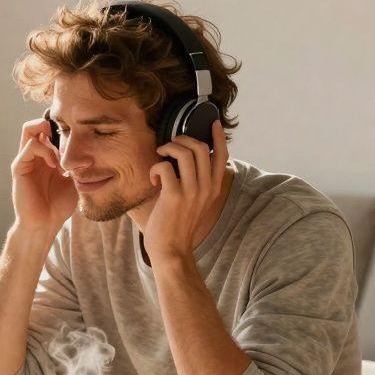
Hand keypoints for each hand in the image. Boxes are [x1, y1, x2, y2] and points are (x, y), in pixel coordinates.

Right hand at [9, 116, 76, 237]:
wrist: (45, 224)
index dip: (61, 126)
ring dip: (49, 137)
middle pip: (37, 123)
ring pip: (30, 129)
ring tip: (61, 156)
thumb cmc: (59, 205)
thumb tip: (92, 147)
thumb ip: (77, 162)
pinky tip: (55, 165)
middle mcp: (33, 154)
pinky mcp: (19, 167)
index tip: (78, 135)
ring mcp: (24, 160)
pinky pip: (30, 146)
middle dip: (53, 124)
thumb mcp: (74, 179)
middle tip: (68, 138)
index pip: (48, 128)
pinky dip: (45, 150)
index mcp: (45, 156)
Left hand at [143, 119, 228, 263]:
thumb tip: (184, 160)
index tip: (213, 123)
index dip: (218, 136)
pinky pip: (165, 166)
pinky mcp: (174, 196)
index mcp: (213, 189)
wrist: (171, 251)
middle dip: (182, 139)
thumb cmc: (177, 227)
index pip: (221, 155)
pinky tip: (153, 180)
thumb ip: (195, 183)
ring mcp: (192, 191)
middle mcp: (206, 188)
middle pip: (200, 147)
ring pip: (184, 152)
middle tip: (169, 146)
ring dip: (168, 148)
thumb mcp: (194, 203)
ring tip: (160, 157)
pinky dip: (155, 168)